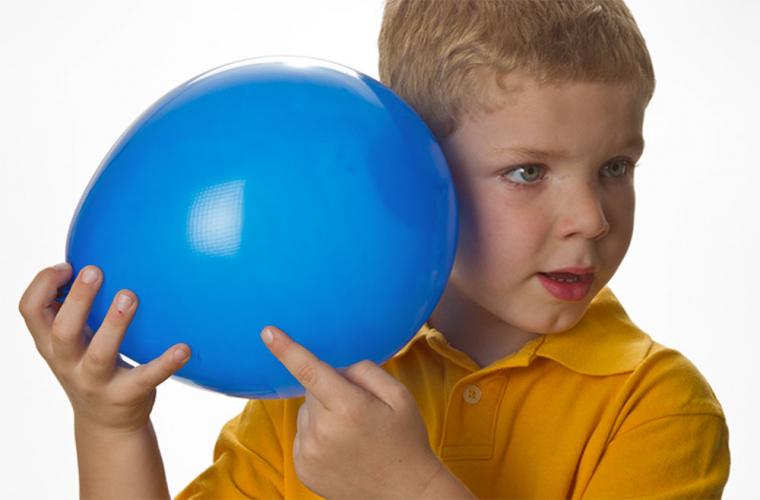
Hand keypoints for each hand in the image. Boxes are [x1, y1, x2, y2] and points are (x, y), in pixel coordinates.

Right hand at [18, 263, 190, 432]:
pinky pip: (146, 376)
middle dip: (77, 299)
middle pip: (62, 329)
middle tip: (94, 270)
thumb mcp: (74, 341)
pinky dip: (166, 362)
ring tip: (130, 295)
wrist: (106, 424)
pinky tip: (184, 347)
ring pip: (99, 353)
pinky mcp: (125, 395)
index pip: (29, 311)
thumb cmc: (91, 366)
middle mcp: (67, 362)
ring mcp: (95, 381)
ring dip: (114, 324)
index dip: (42, 285)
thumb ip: (75, 308)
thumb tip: (95, 255)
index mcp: (51, 344)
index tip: (67, 266)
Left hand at [261, 325, 445, 498]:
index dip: (286, 349)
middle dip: (330, 391)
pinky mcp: (302, 468)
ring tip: (352, 434)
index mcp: (349, 407)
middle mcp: (323, 431)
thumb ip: (365, 371)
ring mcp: (310, 453)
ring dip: (322, 415)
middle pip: (312, 390)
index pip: (310, 370)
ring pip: (306, 413)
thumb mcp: (399, 396)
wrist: (404, 492)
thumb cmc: (404, 439)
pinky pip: (303, 435)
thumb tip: (336, 367)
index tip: (268, 332)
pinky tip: (341, 449)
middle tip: (358, 410)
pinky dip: (317, 435)